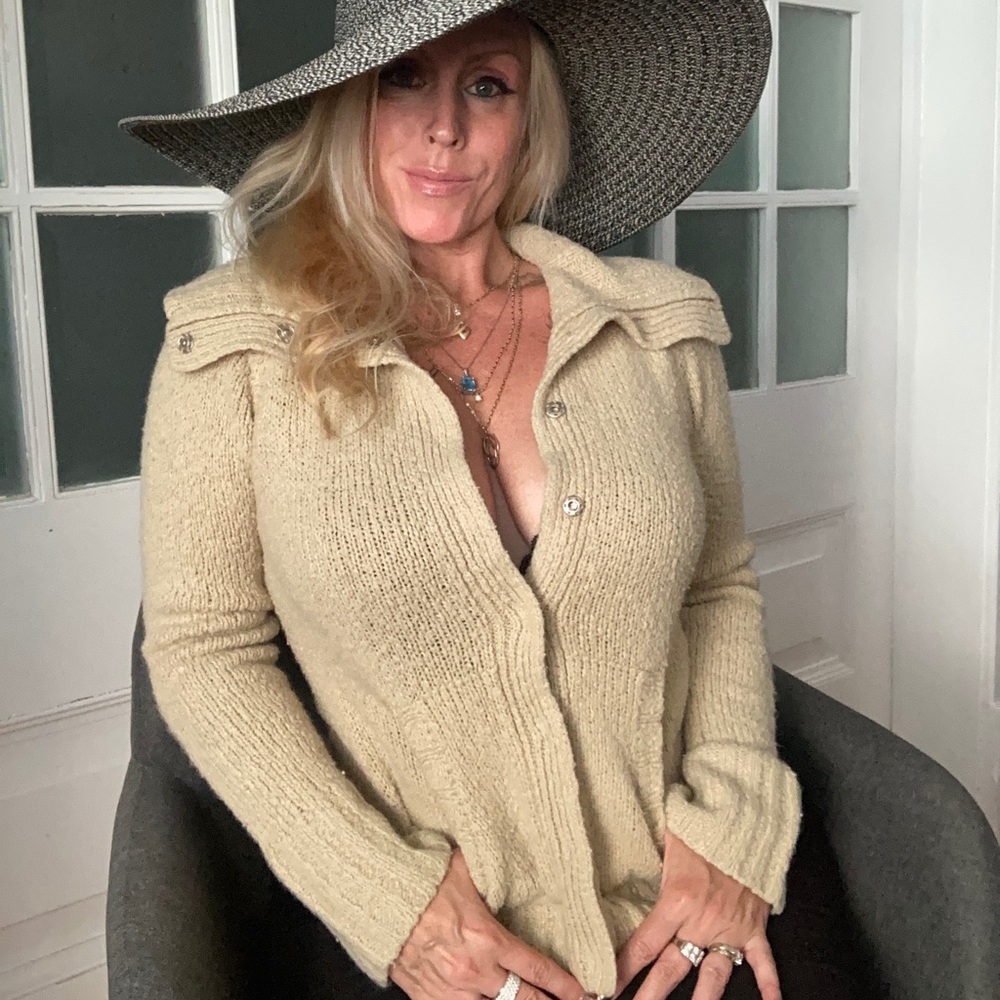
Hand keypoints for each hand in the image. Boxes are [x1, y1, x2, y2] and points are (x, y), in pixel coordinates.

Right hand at [390, 847, 587, 999]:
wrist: (378, 896)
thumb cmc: (423, 879)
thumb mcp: (466, 870)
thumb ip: (496, 876)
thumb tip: (518, 858)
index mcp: (487, 939)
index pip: (538, 970)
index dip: (564, 986)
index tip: (583, 992)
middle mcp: (473, 971)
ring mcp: (449, 990)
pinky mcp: (425, 996)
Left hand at [612, 831, 779, 999]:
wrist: (746, 821)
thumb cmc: (702, 826)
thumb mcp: (667, 838)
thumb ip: (647, 858)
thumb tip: (618, 855)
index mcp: (677, 900)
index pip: (644, 944)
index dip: (624, 969)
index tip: (608, 987)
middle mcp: (702, 921)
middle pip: (672, 969)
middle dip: (650, 995)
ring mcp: (730, 928)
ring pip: (713, 977)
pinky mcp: (755, 927)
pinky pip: (764, 963)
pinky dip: (770, 986)